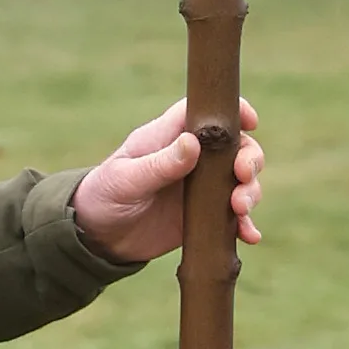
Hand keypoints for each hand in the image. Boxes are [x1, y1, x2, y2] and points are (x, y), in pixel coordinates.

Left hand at [71, 97, 263, 266]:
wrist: (97, 237)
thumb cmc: (104, 195)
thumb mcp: (127, 178)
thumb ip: (160, 164)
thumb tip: (193, 143)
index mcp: (169, 136)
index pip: (206, 112)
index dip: (233, 111)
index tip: (251, 121)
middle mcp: (192, 158)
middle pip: (236, 147)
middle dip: (249, 159)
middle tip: (242, 176)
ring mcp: (201, 187)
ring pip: (240, 181)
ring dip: (250, 192)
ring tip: (240, 209)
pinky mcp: (204, 216)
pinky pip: (232, 218)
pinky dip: (245, 225)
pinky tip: (249, 236)